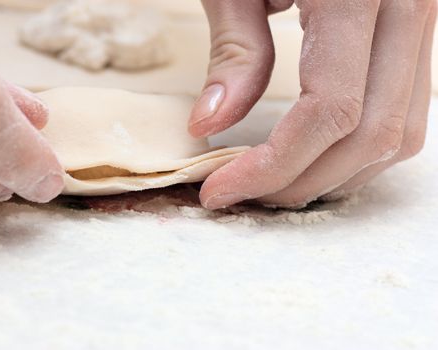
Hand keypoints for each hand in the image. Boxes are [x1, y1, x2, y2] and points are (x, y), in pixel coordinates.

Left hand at [189, 0, 435, 208]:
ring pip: (400, 133)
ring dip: (337, 174)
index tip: (222, 190)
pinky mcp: (420, 30)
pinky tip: (317, 156)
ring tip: (279, 184)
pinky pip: (406, 110)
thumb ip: (234, 52)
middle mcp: (411, 5)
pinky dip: (361, 147)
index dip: (274, 166)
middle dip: (303, 182)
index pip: (329, 112)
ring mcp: (426, 19)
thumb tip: (210, 127)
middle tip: (247, 195)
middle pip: (371, 135)